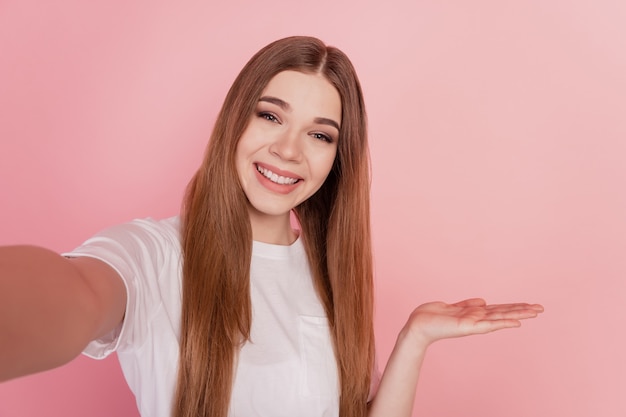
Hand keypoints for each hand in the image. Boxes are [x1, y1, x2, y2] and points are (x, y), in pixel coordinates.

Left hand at [401, 298, 543, 347]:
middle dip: (522, 310)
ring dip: (518, 314)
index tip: (530, 304)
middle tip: (541, 308)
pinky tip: (516, 322)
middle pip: (504, 312)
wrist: (418, 325)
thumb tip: (483, 301)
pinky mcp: (467, 326)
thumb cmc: (432, 317)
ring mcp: (473, 324)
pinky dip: (502, 323)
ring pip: (500, 317)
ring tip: (535, 312)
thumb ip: (468, 304)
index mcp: (474, 313)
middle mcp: (476, 319)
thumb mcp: (452, 307)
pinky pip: (488, 324)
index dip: (514, 306)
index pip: (499, 309)